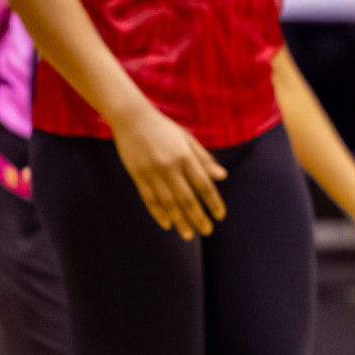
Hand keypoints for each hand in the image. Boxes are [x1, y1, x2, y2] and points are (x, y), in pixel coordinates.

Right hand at [108, 104, 226, 239]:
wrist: (132, 119)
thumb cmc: (165, 129)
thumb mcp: (188, 140)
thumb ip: (204, 159)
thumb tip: (222, 176)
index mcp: (185, 157)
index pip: (203, 185)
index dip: (213, 202)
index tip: (220, 216)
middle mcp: (170, 167)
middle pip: (187, 198)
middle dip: (198, 217)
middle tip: (207, 231)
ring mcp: (152, 173)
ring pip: (168, 203)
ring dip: (180, 221)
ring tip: (188, 235)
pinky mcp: (138, 176)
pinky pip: (149, 200)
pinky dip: (158, 213)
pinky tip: (167, 224)